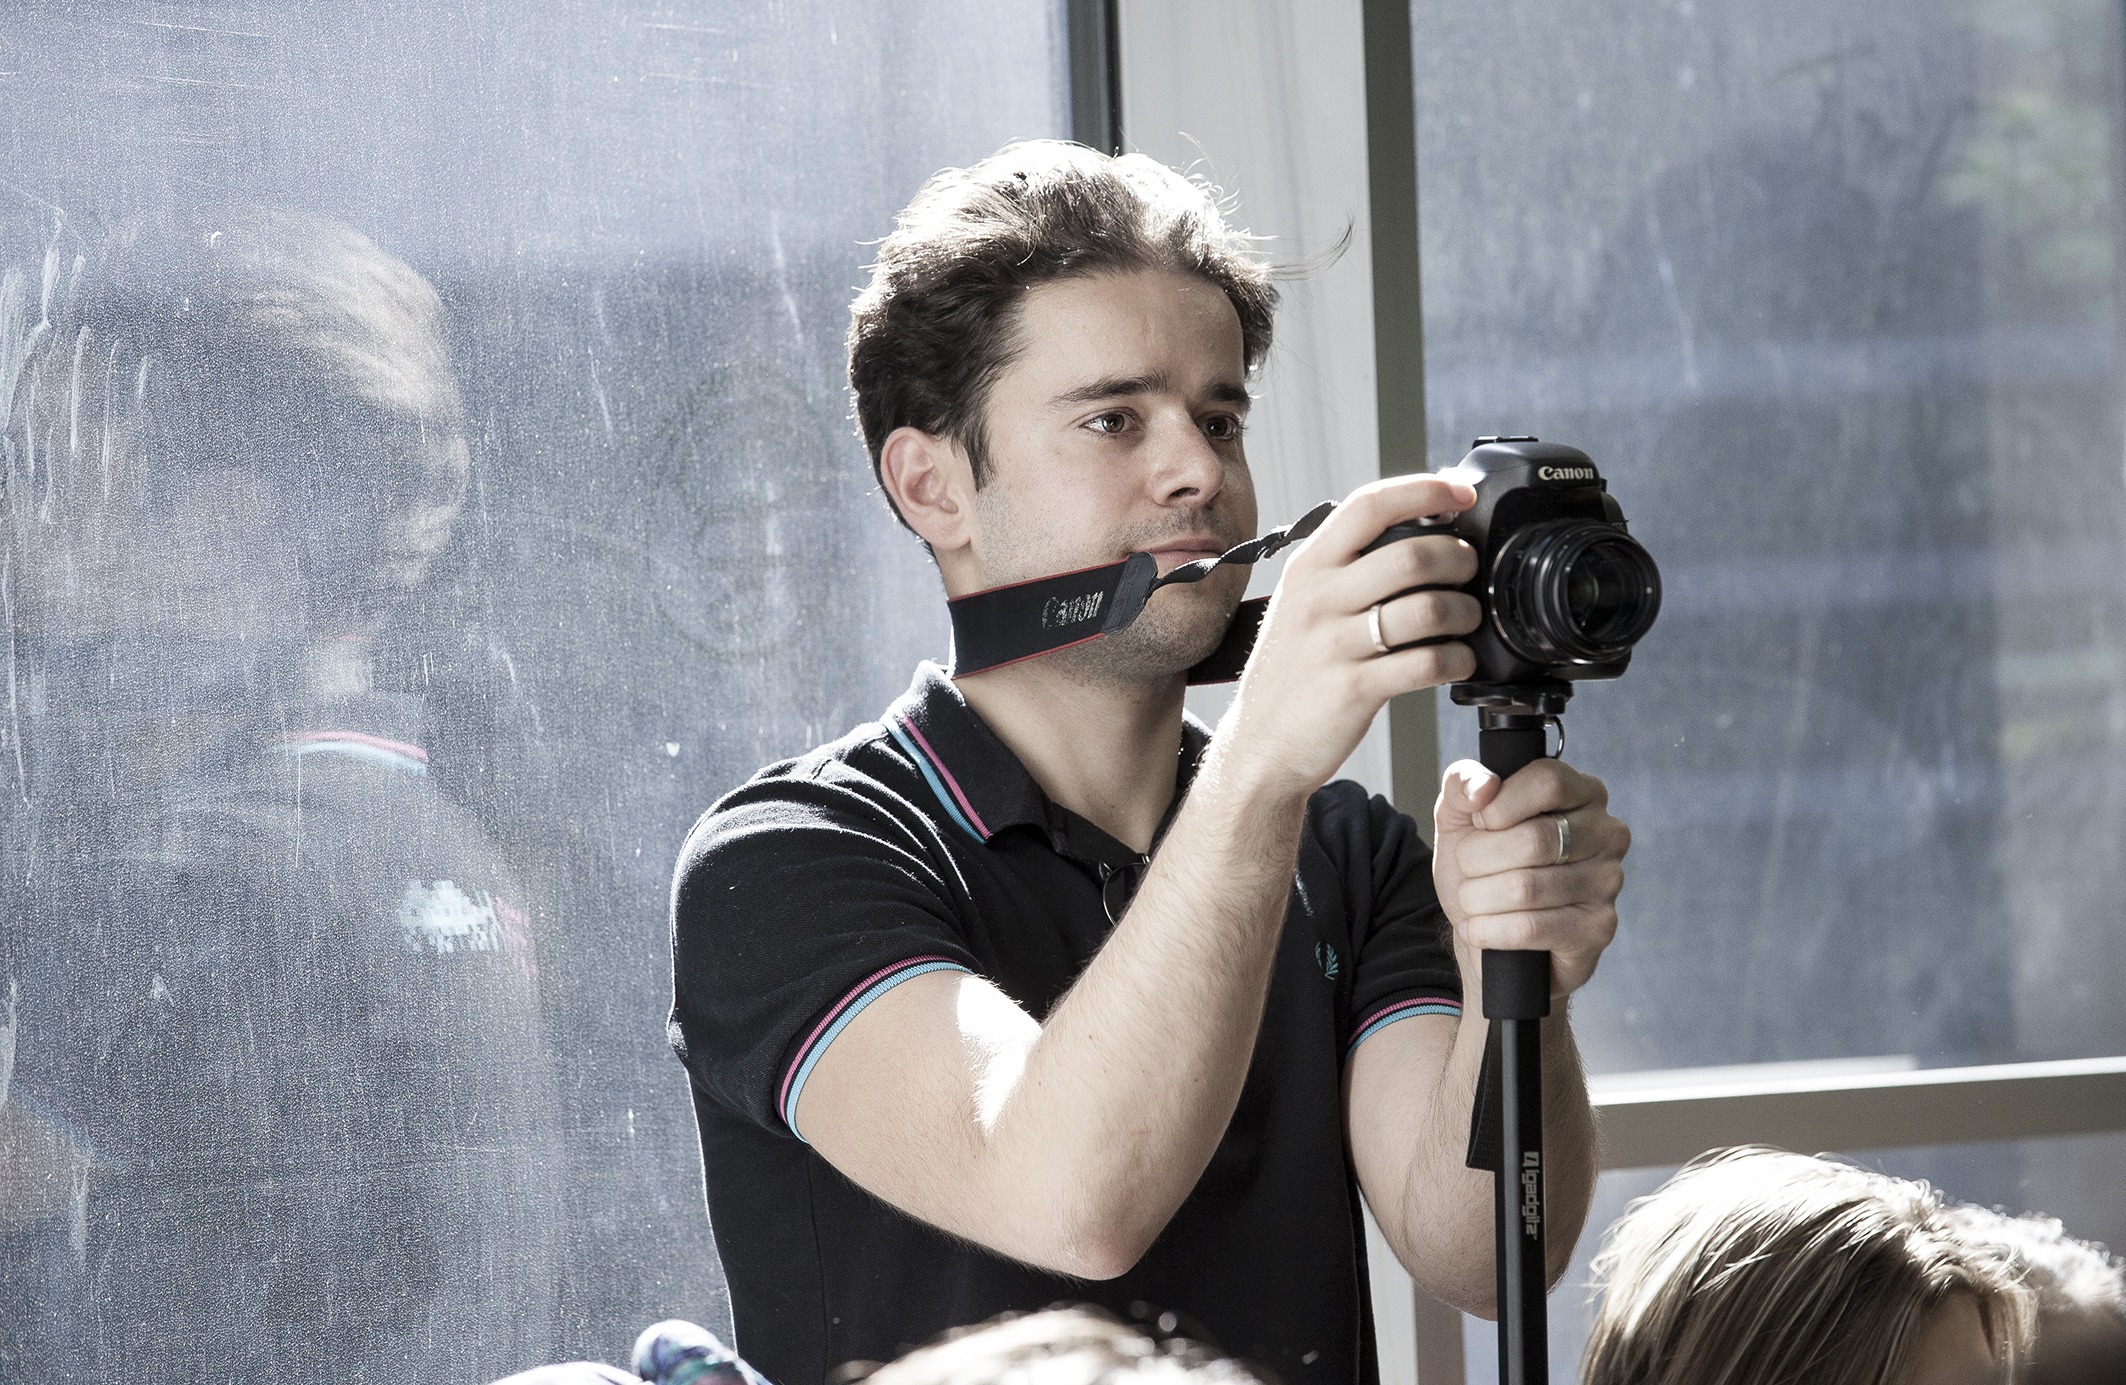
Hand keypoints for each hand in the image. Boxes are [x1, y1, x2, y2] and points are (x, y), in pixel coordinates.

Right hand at [1213, 474, 1483, 799]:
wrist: (1260, 745)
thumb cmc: (1292, 674)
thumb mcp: (1302, 605)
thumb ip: (1347, 569)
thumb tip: (1418, 530)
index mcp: (1307, 568)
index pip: (1368, 505)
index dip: (1423, 490)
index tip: (1460, 494)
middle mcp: (1317, 600)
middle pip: (1411, 555)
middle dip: (1459, 560)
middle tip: (1469, 571)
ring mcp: (1333, 646)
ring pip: (1427, 609)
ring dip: (1466, 612)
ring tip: (1468, 620)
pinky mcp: (1354, 690)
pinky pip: (1427, 663)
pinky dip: (1458, 660)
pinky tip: (1458, 661)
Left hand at [1431, 757, 1627, 997]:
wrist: (1484, 929)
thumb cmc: (1481, 866)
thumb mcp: (1459, 816)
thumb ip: (1461, 784)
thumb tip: (1484, 787)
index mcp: (1582, 793)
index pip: (1548, 781)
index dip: (1500, 805)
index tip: (1480, 822)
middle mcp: (1607, 833)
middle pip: (1535, 839)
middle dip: (1478, 858)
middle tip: (1469, 869)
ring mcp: (1608, 882)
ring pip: (1525, 887)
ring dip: (1478, 897)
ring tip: (1473, 899)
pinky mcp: (1598, 928)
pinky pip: (1529, 928)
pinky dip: (1488, 929)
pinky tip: (1479, 927)